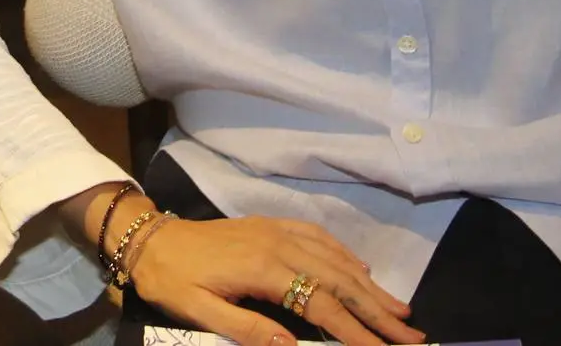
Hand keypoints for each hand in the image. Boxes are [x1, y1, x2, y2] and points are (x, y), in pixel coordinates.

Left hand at [130, 214, 425, 345]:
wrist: (147, 237)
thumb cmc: (169, 279)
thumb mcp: (197, 310)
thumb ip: (246, 328)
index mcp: (261, 268)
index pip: (321, 304)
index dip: (355, 331)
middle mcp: (278, 244)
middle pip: (339, 280)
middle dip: (378, 310)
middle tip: (412, 336)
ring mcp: (277, 231)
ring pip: (335, 259)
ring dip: (371, 285)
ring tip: (401, 311)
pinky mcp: (271, 225)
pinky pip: (319, 238)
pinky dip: (346, 255)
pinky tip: (362, 270)